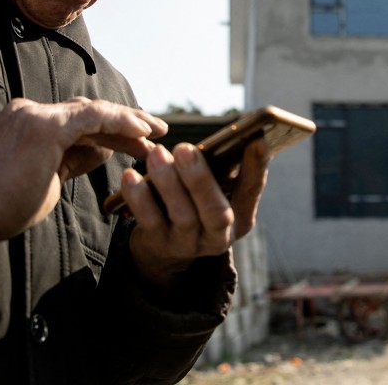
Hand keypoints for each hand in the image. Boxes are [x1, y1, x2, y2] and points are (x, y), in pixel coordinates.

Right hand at [0, 97, 166, 251]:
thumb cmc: (10, 206)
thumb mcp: (53, 176)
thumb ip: (76, 157)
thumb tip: (106, 147)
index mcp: (30, 121)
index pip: (81, 120)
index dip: (115, 130)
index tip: (141, 142)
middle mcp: (31, 111)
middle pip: (90, 113)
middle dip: (127, 123)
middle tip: (158, 131)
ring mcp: (36, 114)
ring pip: (94, 112)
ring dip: (130, 122)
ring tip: (157, 132)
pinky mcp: (46, 124)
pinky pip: (92, 117)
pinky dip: (119, 121)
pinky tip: (141, 132)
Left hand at [122, 139, 269, 288]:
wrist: (164, 250)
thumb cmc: (194, 205)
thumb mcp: (214, 193)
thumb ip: (222, 172)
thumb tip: (229, 137)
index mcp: (241, 217)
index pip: (252, 189)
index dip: (256, 166)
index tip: (257, 138)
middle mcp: (219, 236)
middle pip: (216, 211)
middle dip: (200, 179)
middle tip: (185, 149)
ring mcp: (189, 244)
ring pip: (182, 216)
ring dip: (168, 183)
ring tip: (157, 154)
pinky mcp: (159, 245)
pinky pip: (149, 221)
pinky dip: (139, 197)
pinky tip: (130, 176)